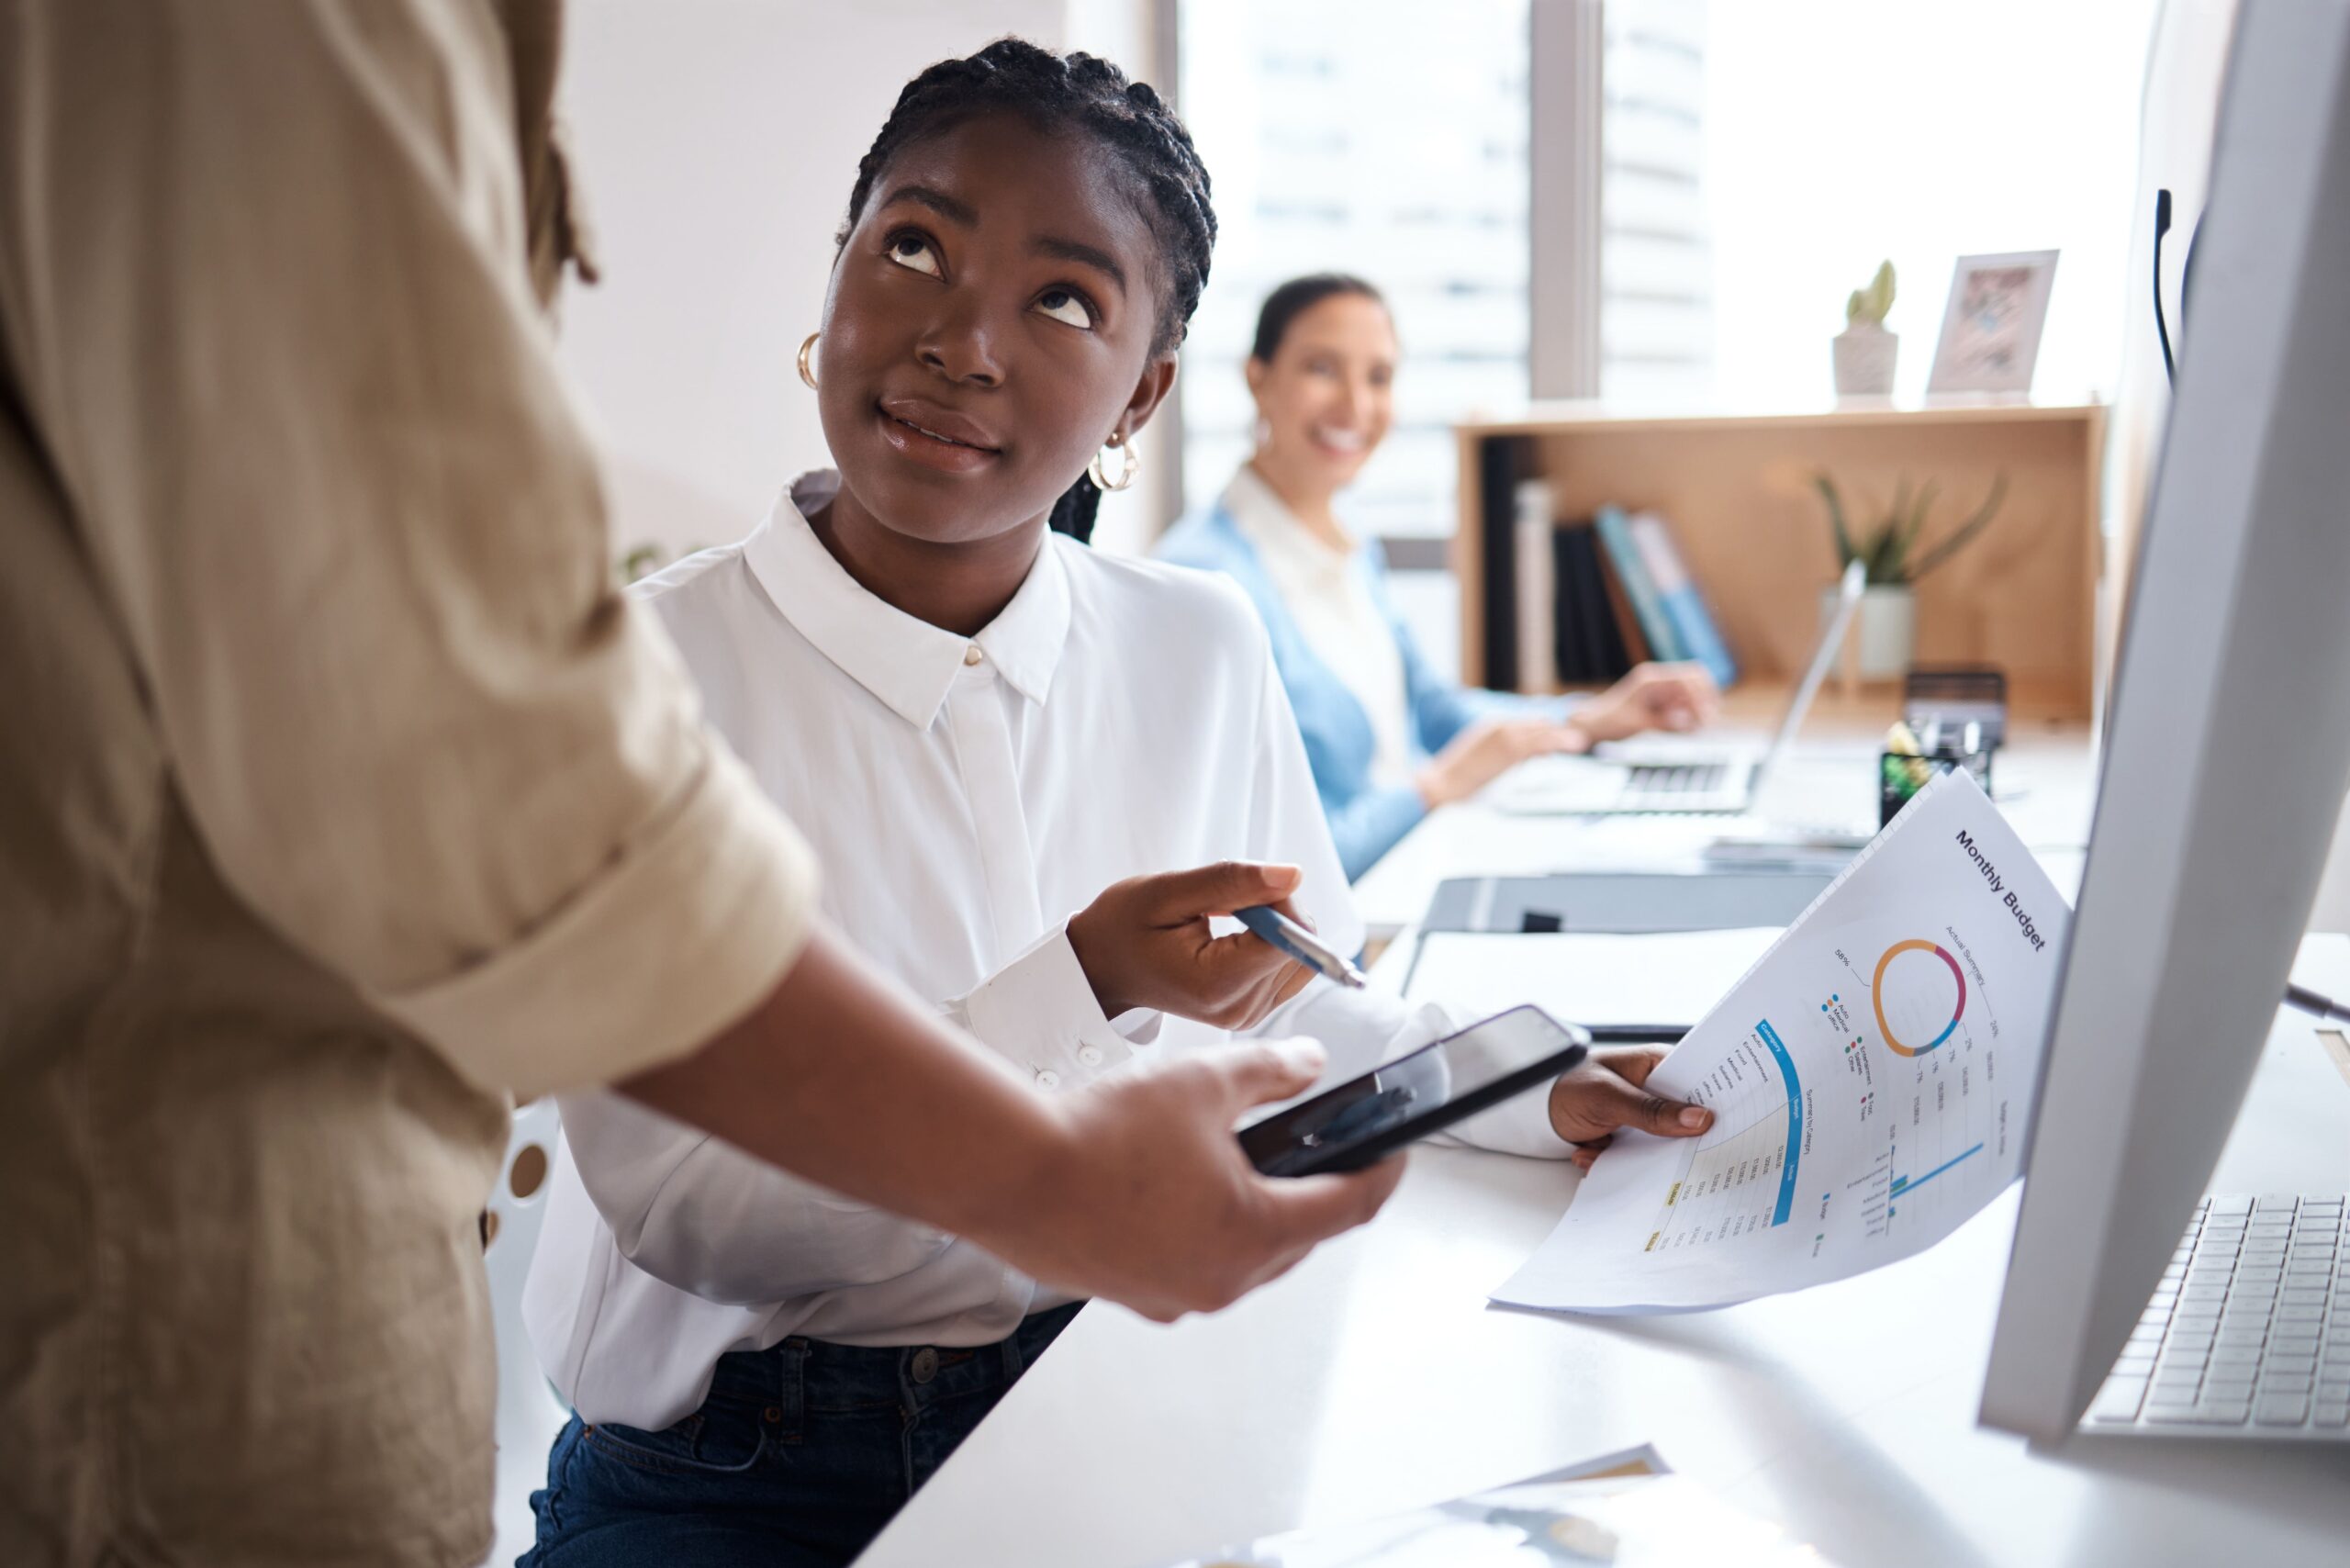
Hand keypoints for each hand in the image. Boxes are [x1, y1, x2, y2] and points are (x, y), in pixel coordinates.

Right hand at [990, 1039, 1408, 1320]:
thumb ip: (1272, 1072)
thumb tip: (1309, 1065)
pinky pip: (1192, 1266)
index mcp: (1254, 1232)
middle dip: (1313, 1191)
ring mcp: (1174, 1296)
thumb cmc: (1097, 1133)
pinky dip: (1203, 1231)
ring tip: (1242, 1162)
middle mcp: (1221, 1280)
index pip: (1349, 1207)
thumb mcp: (1205, 1081)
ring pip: (1244, 1257)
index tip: (1395, 1153)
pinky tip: (1180, 1187)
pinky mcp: (1133, 1294)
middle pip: (1298, 1238)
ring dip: (1255, 1214)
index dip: (1382, 1173)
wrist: (1008, 1172)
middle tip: (1319, 1147)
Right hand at [1067, 861, 1316, 1025]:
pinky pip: (1290, 965)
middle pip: (1300, 945)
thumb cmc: (1124, 927)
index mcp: (1217, 985)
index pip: (1290, 937)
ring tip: (1221, 922)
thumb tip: (1294, 875)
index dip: (1276, 900)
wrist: (1103, 966)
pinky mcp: (1255, 1010)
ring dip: (1272, 925)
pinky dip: (1269, 941)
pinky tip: (1232, 938)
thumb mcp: (1168, 892)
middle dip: (1273, 910)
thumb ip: (1232, 882)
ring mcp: (1249, 1015)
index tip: (1236, 889)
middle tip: (1222, 903)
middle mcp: (1240, 1009)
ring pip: (1300, 953)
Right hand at [1416, 715, 1588, 808]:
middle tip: (1577, 738)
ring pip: (1541, 732)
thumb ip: (1500, 758)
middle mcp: (1498, 726)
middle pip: (1536, 725)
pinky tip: (1573, 746)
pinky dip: (1558, 742)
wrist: (1439, 785)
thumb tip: (1519, 761)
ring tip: (1581, 742)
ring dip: (1562, 736)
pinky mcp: (1508, 750)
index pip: (1524, 724)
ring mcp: (1503, 736)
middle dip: (1556, 731)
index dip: (1544, 730)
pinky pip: (1539, 743)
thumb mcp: (1480, 763)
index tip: (1561, 735)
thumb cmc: (1455, 780)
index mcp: (1490, 727)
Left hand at [1546, 1046, 1714, 1170]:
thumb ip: (1650, 1110)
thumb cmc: (1567, 1086)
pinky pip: (1642, 1157)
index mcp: (1657, 1064)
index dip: (1718, 1100)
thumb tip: (1699, 1119)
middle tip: (1688, 1157)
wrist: (1530, 1110)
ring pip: (1667, 1142)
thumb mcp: (1608, 1097)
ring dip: (1648, 1156)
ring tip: (1618, 1152)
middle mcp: (1655, 1089)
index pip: (1700, 1080)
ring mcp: (1643, 1116)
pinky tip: (1592, 1153)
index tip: (1732, 1123)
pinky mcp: (1630, 1138)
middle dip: (1685, 1139)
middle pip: (1687, 1117)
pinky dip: (1622, 1163)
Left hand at [1570, 662, 1719, 745]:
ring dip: (1699, 709)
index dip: (1700, 696)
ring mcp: (1662, 690)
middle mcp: (1659, 681)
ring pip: (1693, 693)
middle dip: (1706, 699)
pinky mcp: (1663, 702)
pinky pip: (1685, 705)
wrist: (1595, 724)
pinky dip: (1691, 716)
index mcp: (1651, 679)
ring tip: (1699, 728)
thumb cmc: (1611, 721)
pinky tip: (1689, 729)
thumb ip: (1663, 723)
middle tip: (1708, 722)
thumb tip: (1687, 722)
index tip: (1704, 717)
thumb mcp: (1637, 724)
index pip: (1687, 677)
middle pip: (1696, 679)